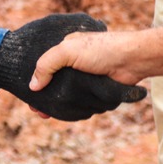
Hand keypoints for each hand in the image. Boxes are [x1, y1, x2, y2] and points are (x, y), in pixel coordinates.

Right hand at [0, 13, 147, 121]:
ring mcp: (86, 79)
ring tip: (49, 114)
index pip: (44, 67)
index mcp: (66, 50)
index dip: (35, 82)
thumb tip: (33, 87)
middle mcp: (75, 64)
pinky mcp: (96, 90)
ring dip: (61, 105)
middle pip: (54, 84)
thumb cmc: (102, 49)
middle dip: (45, 98)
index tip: (29, 98)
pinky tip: (67, 114)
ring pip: (68, 95)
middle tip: (38, 111)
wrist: (133, 59)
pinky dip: (76, 109)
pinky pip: (82, 102)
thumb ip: (47, 65)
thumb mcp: (68, 50)